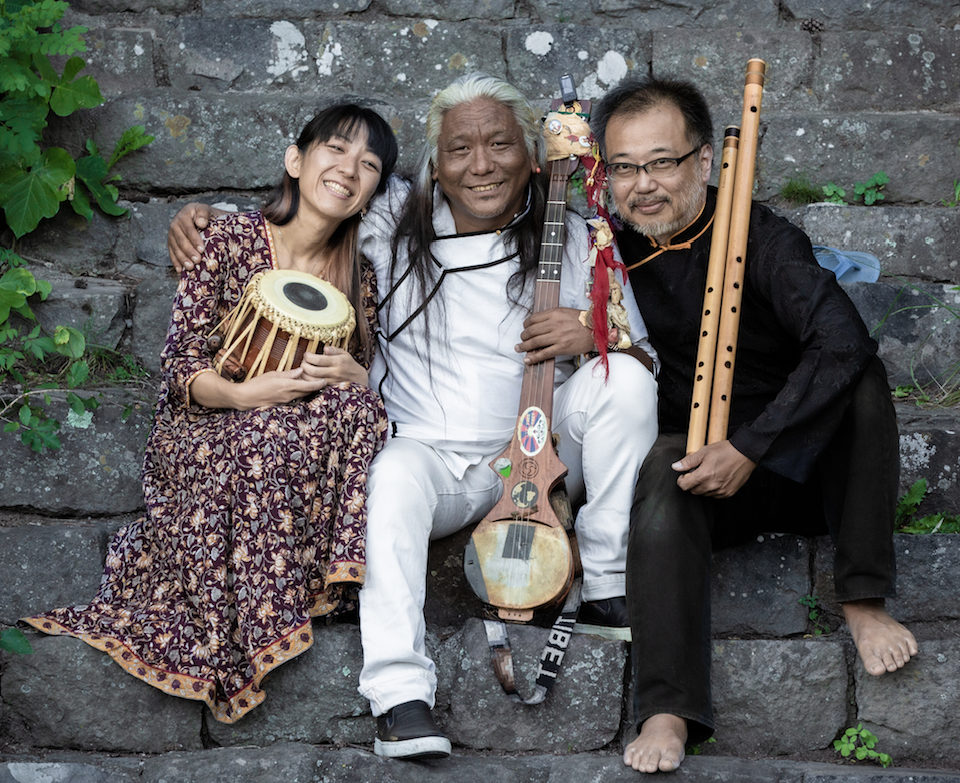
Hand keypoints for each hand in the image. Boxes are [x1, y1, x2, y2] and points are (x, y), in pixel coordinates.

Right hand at [167, 203, 217, 272]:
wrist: (200, 217)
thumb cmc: (205, 215)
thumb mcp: (206, 210)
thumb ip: (204, 214)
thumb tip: (201, 223)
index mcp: (184, 215)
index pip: (189, 229)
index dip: (195, 239)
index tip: (202, 249)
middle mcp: (175, 224)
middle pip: (181, 240)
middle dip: (189, 251)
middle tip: (197, 260)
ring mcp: (172, 234)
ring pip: (175, 248)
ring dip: (182, 259)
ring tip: (190, 267)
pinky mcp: (171, 242)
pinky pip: (172, 252)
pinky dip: (175, 261)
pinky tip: (179, 269)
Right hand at [189, 366, 327, 409]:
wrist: (245, 398)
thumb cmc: (258, 384)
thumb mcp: (274, 375)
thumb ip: (289, 374)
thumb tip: (302, 370)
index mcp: (288, 386)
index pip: (308, 385)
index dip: (319, 383)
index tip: (326, 380)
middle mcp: (289, 395)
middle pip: (308, 391)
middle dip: (316, 387)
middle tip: (324, 380)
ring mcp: (286, 402)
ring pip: (302, 396)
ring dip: (308, 391)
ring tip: (313, 384)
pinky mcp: (282, 405)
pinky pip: (295, 399)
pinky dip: (299, 394)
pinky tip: (300, 390)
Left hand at [298, 346, 368, 386]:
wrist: (359, 379)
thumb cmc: (350, 364)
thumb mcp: (345, 354)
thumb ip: (334, 350)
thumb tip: (325, 348)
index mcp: (338, 361)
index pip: (318, 359)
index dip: (308, 357)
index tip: (307, 355)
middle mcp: (335, 372)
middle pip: (313, 371)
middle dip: (304, 365)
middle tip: (303, 362)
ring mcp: (332, 382)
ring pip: (313, 380)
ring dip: (305, 375)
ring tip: (304, 369)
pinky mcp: (330, 388)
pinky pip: (316, 386)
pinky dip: (309, 382)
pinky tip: (308, 377)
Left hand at [516, 307, 593, 364]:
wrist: (597, 330)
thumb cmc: (582, 321)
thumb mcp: (565, 312)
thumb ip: (552, 316)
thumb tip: (538, 324)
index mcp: (555, 313)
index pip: (533, 319)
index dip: (526, 324)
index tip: (525, 328)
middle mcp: (555, 324)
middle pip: (532, 331)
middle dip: (523, 336)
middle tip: (521, 339)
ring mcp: (558, 336)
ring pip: (535, 342)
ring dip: (524, 346)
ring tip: (519, 348)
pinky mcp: (562, 347)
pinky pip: (544, 353)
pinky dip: (533, 357)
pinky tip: (527, 359)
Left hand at [673, 439, 755, 497]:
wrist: (745, 453)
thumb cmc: (726, 451)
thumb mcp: (704, 452)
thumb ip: (688, 461)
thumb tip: (676, 466)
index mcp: (704, 475)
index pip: (685, 486)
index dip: (681, 480)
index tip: (684, 475)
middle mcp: (712, 485)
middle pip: (694, 491)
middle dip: (692, 483)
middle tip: (697, 472)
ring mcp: (721, 491)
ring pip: (704, 494)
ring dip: (702, 487)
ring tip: (708, 474)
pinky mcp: (728, 493)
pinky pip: (715, 495)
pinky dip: (712, 489)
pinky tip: (716, 479)